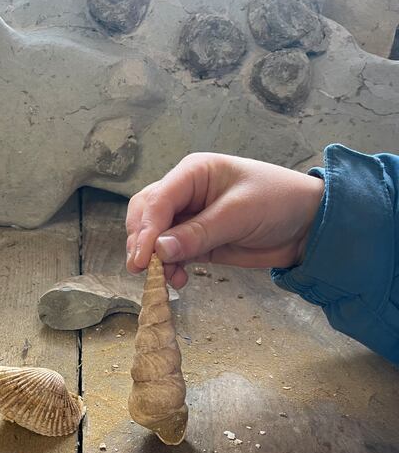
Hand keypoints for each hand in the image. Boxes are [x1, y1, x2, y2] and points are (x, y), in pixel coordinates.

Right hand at [125, 152, 324, 288]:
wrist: (310, 225)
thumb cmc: (280, 201)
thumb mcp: (239, 214)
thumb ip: (198, 233)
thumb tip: (159, 250)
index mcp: (193, 173)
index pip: (158, 199)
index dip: (146, 228)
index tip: (142, 258)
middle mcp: (185, 192)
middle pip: (146, 214)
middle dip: (142, 241)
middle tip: (144, 268)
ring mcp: (189, 217)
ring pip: (154, 236)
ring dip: (154, 258)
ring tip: (165, 278)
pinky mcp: (196, 240)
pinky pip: (171, 253)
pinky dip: (169, 267)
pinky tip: (177, 279)